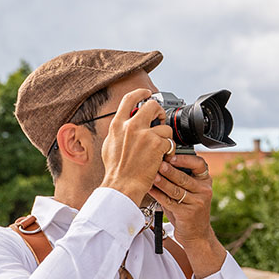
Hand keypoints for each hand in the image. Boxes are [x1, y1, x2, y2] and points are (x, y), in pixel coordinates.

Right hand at [100, 89, 173, 205]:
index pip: (129, 99)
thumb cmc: (115, 171)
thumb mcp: (109, 146)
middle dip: (159, 111)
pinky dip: (168, 150)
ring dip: (165, 137)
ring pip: (164, 126)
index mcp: (117, 125)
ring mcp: (145, 134)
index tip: (146, 93)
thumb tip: (123, 124)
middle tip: (160, 119)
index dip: (140, 92)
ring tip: (159, 149)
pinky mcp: (157, 144)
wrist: (122, 186)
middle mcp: (131, 126)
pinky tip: (162, 157)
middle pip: (151, 105)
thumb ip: (118, 132)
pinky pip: (169, 141)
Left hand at [148, 154, 226, 276]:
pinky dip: (158, 195)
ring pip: (176, 189)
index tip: (172, 156)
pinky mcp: (188, 213)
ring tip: (152, 175)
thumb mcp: (189, 192)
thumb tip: (160, 160)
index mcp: (205, 181)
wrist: (196, 234)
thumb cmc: (189, 210)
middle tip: (158, 162)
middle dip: (169, 169)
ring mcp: (197, 202)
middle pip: (184, 177)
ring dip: (162, 182)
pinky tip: (150, 189)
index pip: (199, 164)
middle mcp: (204, 190)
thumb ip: (179, 179)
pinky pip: (170, 202)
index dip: (185, 159)